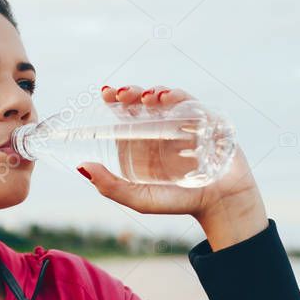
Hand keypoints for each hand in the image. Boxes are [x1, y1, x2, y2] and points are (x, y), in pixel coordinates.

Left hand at [77, 85, 267, 248]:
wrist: (219, 206)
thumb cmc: (177, 202)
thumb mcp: (139, 198)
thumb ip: (110, 186)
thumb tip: (81, 167)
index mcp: (141, 141)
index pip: (125, 114)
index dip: (115, 100)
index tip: (105, 94)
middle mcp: (160, 128)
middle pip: (142, 102)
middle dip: (131, 92)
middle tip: (121, 94)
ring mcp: (183, 123)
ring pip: (165, 98)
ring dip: (153, 92)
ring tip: (144, 98)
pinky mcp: (206, 121)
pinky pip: (191, 103)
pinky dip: (178, 96)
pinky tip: (167, 99)